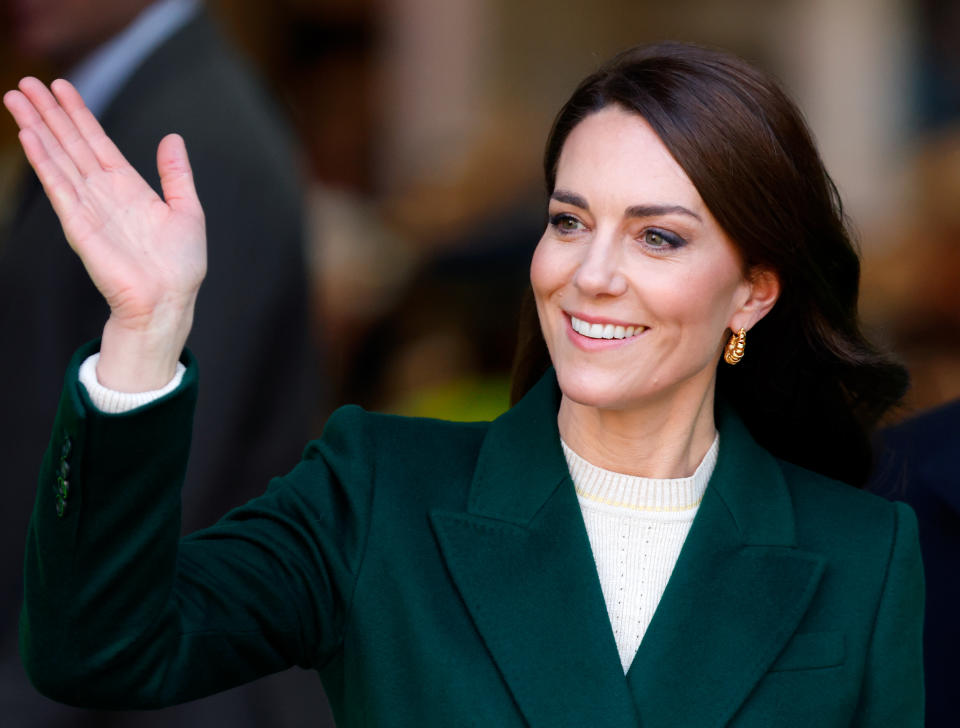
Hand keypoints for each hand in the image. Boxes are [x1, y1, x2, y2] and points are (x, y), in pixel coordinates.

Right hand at [3, 77, 205, 390]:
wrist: (169, 300)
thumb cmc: (181, 265)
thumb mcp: (188, 210)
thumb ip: (177, 174)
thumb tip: (173, 138)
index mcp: (129, 188)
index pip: (97, 142)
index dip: (79, 114)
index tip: (61, 86)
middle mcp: (104, 193)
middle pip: (70, 143)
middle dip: (49, 112)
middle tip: (26, 81)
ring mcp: (89, 207)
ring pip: (58, 158)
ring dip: (37, 127)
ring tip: (15, 97)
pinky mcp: (79, 225)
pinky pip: (58, 186)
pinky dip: (44, 160)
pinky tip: (29, 136)